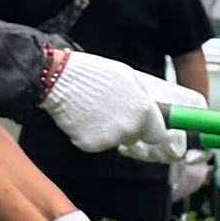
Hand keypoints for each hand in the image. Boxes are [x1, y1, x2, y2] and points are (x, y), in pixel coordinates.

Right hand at [44, 49, 197, 156]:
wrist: (59, 80)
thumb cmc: (95, 74)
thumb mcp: (130, 79)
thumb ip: (146, 101)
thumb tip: (158, 115)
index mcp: (144, 111)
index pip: (159, 135)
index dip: (153, 131)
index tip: (148, 129)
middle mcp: (130, 129)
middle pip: (137, 140)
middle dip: (130, 130)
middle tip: (113, 112)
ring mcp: (110, 140)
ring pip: (116, 142)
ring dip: (109, 132)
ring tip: (95, 110)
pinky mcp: (90, 146)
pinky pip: (97, 144)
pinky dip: (91, 135)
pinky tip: (83, 117)